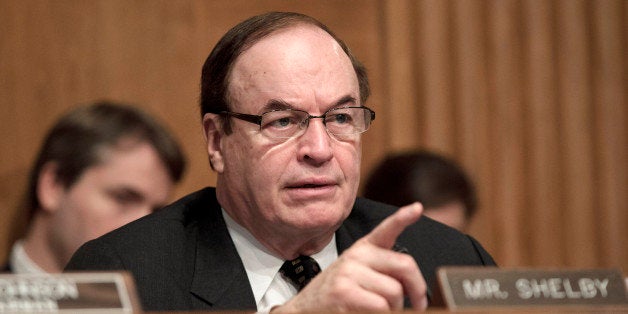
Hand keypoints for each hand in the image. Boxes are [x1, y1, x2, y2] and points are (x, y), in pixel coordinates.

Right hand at [273, 203, 428, 311]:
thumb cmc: (335, 296)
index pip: (386, 229)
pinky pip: (381, 306)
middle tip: (418, 304)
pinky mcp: (344, 292)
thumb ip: (381, 271)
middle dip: (417, 289)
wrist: (303, 310)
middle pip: (405, 265)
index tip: (417, 208)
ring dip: (394, 309)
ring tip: (378, 311)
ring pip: (395, 291)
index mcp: (362, 249)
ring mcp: (349, 272)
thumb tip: (413, 285)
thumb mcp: (356, 275)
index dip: (403, 218)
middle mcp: (356, 255)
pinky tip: (366, 313)